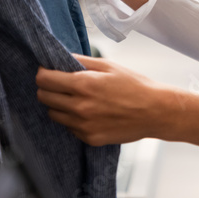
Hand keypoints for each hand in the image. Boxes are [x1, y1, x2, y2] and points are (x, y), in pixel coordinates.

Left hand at [36, 54, 171, 146]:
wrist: (155, 112)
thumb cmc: (134, 85)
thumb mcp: (108, 65)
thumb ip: (81, 61)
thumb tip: (60, 58)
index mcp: (83, 85)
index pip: (44, 80)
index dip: (43, 73)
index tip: (48, 71)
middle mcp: (79, 107)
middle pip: (43, 97)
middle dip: (47, 88)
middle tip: (59, 83)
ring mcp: (83, 126)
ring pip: (53, 114)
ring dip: (58, 105)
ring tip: (75, 98)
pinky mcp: (89, 138)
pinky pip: (69, 127)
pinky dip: (72, 119)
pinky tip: (88, 112)